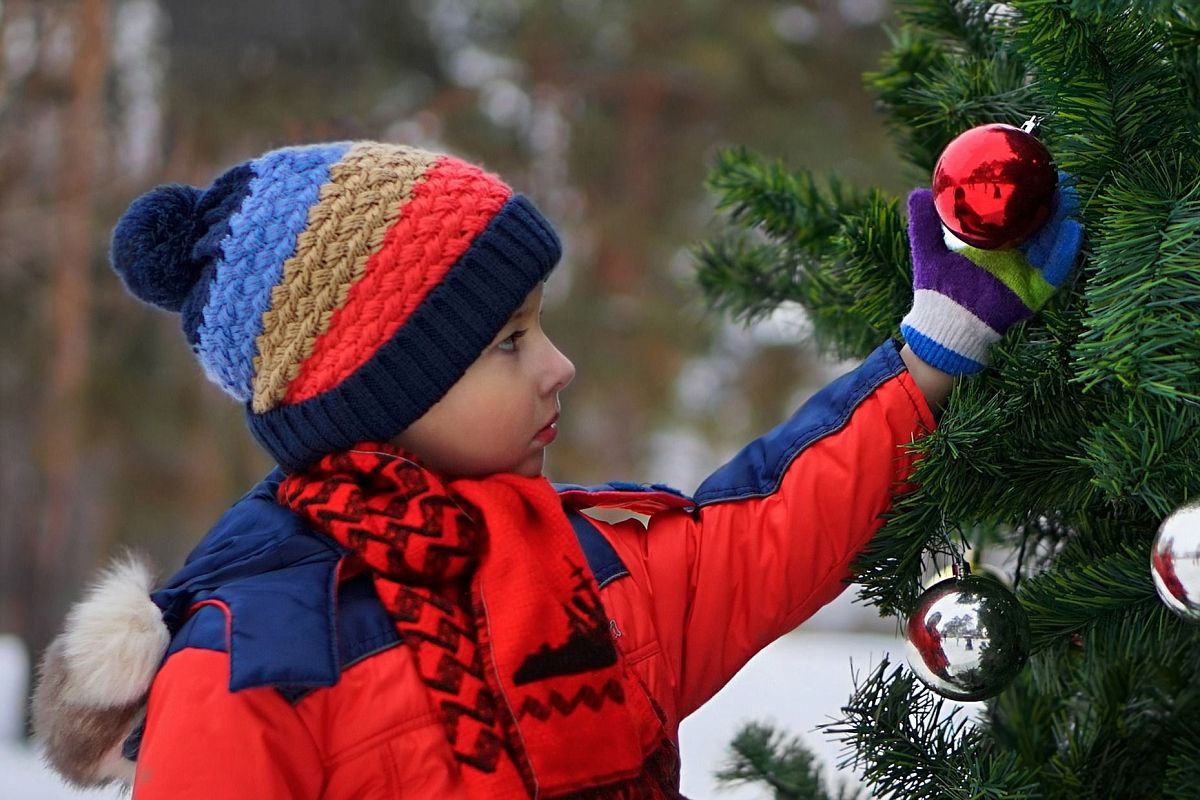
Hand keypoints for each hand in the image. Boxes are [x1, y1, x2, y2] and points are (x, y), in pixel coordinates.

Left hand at [900, 175, 1082, 374]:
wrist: (941, 327)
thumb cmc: (936, 291)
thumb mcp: (929, 251)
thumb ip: (925, 223)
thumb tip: (920, 192)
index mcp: (993, 245)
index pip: (1017, 216)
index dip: (1028, 195)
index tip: (1035, 171)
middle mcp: (1013, 257)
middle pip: (1041, 225)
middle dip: (1053, 202)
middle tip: (1060, 178)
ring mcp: (1025, 274)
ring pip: (1051, 242)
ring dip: (1063, 219)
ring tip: (1068, 196)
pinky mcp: (1033, 292)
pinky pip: (1055, 270)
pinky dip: (1064, 250)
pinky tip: (1073, 229)